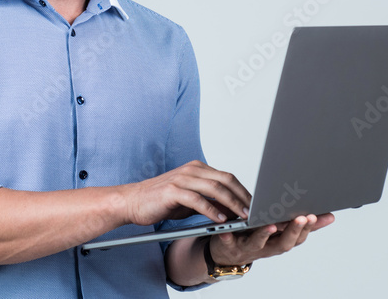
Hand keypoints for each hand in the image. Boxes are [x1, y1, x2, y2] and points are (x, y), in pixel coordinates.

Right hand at [119, 160, 250, 225]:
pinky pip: (197, 200)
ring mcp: (182, 179)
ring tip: (242, 216)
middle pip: (225, 180)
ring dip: (231, 203)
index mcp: (197, 169)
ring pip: (214, 188)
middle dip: (242, 196)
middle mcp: (192, 170)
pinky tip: (221, 219)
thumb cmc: (161, 201)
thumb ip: (209, 201)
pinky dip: (211, 209)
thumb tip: (232, 210)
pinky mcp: (172, 191)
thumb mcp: (190, 200)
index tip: (255, 205)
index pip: (227, 177)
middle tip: (254, 212)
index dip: (243, 191)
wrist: (132, 201)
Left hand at [208, 212, 335, 265]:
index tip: (316, 216)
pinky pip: (229, 242)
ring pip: (259, 243)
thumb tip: (329, 216)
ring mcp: (249, 247)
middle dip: (294, 230)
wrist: (228, 254)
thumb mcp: (281, 232)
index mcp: (280, 241)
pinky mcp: (230, 246)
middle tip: (303, 218)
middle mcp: (267, 247)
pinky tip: (228, 231)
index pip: (298, 237)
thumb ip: (300, 224)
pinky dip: (229, 237)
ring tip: (270, 225)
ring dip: (265, 234)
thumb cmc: (257, 237)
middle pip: (283, 243)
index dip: (308, 228)